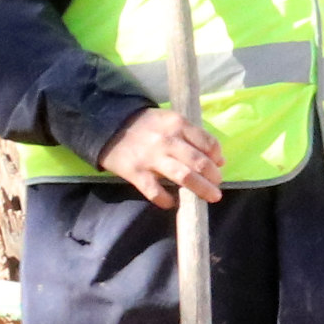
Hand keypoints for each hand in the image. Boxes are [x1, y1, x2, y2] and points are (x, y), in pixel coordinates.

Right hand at [98, 106, 222, 209]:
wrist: (105, 125)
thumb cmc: (144, 125)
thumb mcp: (169, 120)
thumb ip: (192, 136)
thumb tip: (217, 159)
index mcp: (177, 124)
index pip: (208, 144)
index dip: (217, 157)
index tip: (218, 165)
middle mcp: (167, 141)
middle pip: (200, 163)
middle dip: (214, 177)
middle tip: (216, 185)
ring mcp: (151, 158)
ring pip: (184, 177)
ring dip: (201, 190)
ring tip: (209, 197)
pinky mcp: (136, 173)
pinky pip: (156, 192)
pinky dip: (167, 200)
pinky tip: (172, 202)